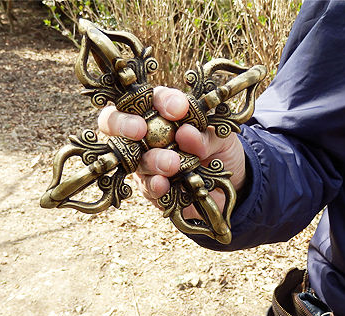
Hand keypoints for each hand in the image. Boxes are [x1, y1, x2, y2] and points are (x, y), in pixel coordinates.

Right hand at [98, 86, 245, 219]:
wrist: (230, 185)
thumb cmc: (219, 150)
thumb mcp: (221, 137)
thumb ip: (206, 134)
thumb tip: (185, 133)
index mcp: (162, 112)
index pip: (151, 98)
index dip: (161, 100)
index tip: (178, 109)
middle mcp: (146, 135)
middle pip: (114, 122)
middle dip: (124, 123)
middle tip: (140, 130)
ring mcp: (143, 162)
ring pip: (133, 158)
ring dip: (151, 160)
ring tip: (172, 163)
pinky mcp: (150, 188)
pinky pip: (145, 187)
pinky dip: (154, 185)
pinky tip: (163, 184)